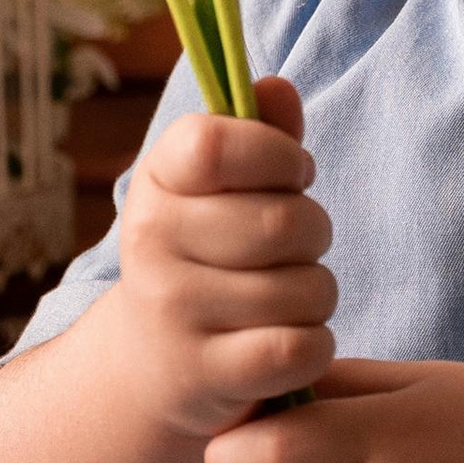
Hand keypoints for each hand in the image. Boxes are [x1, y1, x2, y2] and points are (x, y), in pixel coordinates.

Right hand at [107, 76, 336, 443]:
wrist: (147, 367)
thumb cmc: (204, 257)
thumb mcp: (219, 193)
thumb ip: (258, 138)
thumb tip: (277, 88)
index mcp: (156, 181)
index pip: (219, 143)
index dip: (277, 155)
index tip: (290, 175)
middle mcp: (152, 241)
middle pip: (287, 222)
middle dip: (314, 234)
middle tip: (293, 250)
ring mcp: (174, 311)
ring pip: (306, 288)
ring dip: (316, 295)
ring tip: (286, 300)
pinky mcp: (205, 374)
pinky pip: (300, 348)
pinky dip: (314, 348)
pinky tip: (289, 344)